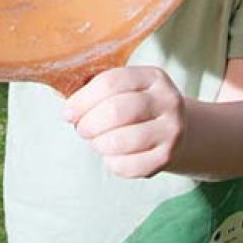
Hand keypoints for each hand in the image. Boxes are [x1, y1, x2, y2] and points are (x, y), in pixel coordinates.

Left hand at [63, 66, 186, 178]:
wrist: (175, 131)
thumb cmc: (137, 107)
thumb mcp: (126, 89)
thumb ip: (98, 90)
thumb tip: (68, 107)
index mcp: (152, 77)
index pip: (110, 83)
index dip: (82, 100)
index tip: (68, 113)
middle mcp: (167, 100)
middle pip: (115, 111)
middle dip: (88, 123)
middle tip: (81, 129)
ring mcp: (171, 130)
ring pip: (120, 141)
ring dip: (99, 144)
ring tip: (97, 141)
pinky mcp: (166, 157)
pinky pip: (128, 165)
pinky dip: (112, 163)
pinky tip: (112, 155)